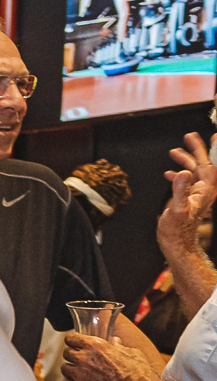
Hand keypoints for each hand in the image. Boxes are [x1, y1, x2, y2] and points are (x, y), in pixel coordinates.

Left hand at [61, 333, 160, 380]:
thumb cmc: (138, 373)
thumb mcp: (131, 353)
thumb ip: (118, 346)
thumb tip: (115, 342)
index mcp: (95, 345)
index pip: (72, 338)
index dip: (72, 340)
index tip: (72, 342)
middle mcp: (84, 358)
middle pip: (66, 352)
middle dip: (72, 354)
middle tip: (78, 358)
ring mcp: (80, 374)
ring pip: (64, 368)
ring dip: (70, 369)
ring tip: (79, 371)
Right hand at [159, 133, 216, 254]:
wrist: (177, 244)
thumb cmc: (177, 231)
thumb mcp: (176, 210)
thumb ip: (180, 190)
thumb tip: (184, 173)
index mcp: (204, 190)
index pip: (211, 165)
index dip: (211, 150)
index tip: (213, 137)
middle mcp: (204, 190)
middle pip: (203, 165)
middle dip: (197, 150)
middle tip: (189, 136)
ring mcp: (197, 194)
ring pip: (195, 172)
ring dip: (186, 161)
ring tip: (174, 151)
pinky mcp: (190, 199)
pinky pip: (187, 181)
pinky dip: (179, 175)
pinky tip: (168, 174)